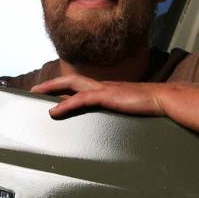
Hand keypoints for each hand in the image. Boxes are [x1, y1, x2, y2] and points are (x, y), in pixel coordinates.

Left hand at [32, 75, 167, 118]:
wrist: (164, 99)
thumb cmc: (150, 105)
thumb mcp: (129, 107)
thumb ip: (118, 109)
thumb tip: (112, 118)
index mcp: (107, 88)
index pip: (81, 84)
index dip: (64, 87)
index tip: (51, 91)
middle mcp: (103, 85)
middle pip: (71, 80)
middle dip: (51, 84)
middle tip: (34, 90)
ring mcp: (104, 89)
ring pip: (71, 85)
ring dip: (52, 88)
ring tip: (37, 94)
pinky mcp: (107, 96)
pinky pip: (81, 99)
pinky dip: (65, 105)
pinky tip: (54, 112)